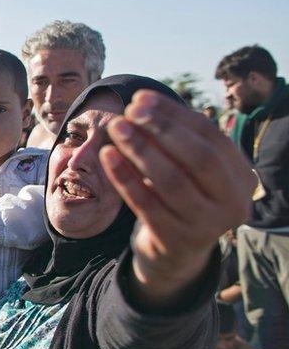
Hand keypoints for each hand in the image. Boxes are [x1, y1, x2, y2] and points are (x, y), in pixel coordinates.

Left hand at [100, 91, 253, 294]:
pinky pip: (146, 204)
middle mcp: (232, 202)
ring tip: (116, 128)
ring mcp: (206, 225)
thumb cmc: (181, 195)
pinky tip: (108, 156)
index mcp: (241, 176)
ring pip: (171, 181)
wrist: (176, 251)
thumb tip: (141, 103)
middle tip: (130, 112)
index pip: (211, 135)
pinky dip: (125, 178)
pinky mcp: (175, 240)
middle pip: (198, 158)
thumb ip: (175, 139)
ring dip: (140, 150)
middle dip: (162, 130)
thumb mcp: (189, 169)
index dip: (175, 114)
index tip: (141, 97)